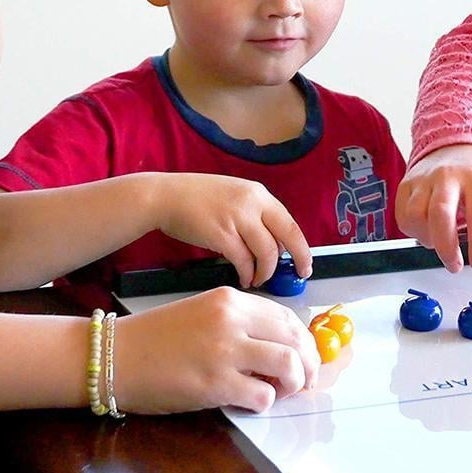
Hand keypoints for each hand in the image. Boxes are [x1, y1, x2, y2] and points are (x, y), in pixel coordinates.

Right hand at [111, 287, 320, 413]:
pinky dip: (265, 402)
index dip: (304, 341)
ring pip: (288, 365)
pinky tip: (250, 400)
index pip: (287, 317)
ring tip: (282, 390)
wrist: (117, 355)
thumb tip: (277, 345)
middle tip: (306, 380)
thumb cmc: (157, 337)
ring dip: (293, 382)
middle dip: (309, 363)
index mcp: (230, 299)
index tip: (306, 356)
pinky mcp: (216, 384)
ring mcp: (225, 351)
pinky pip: (263, 395)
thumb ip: (239, 323)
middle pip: (295, 339)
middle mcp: (232, 319)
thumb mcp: (203, 312)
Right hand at [156, 174, 311, 287]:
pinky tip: (243, 278)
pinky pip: (243, 261)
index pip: (290, 223)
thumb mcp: (234, 197)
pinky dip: (246, 273)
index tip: (305, 263)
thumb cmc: (197, 198)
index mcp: (258, 194)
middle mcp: (252, 203)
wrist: (166, 196)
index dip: (302, 248)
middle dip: (297, 260)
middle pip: (287, 238)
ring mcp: (237, 218)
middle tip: (297, 275)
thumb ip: (255, 215)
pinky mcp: (221, 234)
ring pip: (266, 253)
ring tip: (258, 278)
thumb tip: (274, 245)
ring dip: (265, 271)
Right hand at [395, 144, 471, 271]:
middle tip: (456, 266)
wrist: (455, 149)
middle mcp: (447, 176)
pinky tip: (427, 233)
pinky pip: (403, 215)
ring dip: (428, 238)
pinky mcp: (406, 185)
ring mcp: (424, 179)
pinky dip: (414, 231)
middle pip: (441, 213)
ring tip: (441, 244)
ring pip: (417, 215)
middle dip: (446, 246)